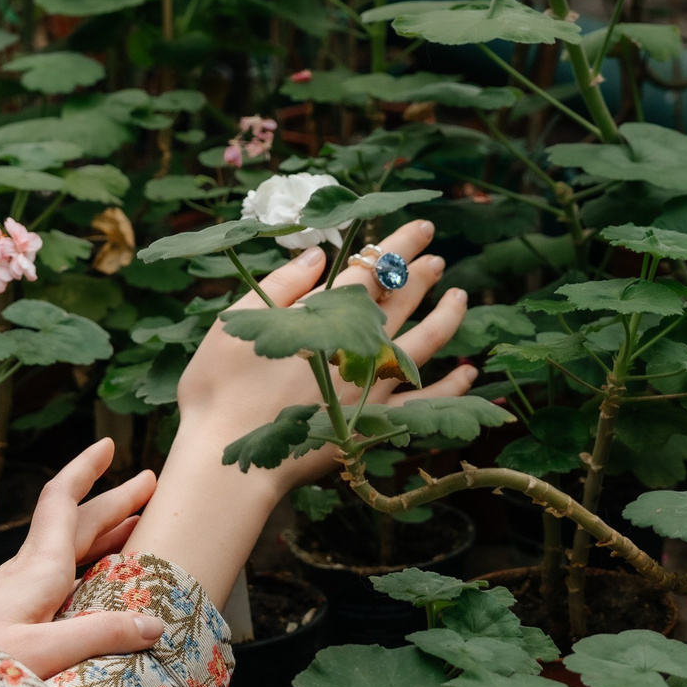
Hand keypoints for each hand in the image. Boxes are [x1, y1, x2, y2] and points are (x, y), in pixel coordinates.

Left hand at [0, 439, 165, 676]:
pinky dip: (87, 566)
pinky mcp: (8, 614)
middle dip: (111, 501)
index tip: (107, 445)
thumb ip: (99, 635)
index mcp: (38, 568)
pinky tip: (95, 583)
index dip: (85, 470)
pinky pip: (57, 575)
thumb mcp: (44, 652)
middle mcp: (26, 571)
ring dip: (102, 534)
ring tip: (136, 528)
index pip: (62, 501)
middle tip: (148, 483)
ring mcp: (14, 592)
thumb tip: (154, 623)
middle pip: (73, 522)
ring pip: (65, 548)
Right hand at [173, 218, 477, 491]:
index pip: (373, 269)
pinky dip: (451, 385)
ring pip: (424, 342)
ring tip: (461, 296)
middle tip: (437, 259)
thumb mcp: (237, 322)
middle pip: (402, 300)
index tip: (423, 228)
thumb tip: (318, 255)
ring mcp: (371, 384)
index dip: (401, 244)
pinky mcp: (375, 423)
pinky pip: (425, 402)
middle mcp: (357, 344)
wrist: (227, 459)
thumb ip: (282, 285)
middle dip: (421, 274)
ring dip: (446, 316)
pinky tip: (469, 371)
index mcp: (324, 315)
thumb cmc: (218, 388)